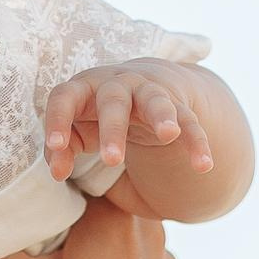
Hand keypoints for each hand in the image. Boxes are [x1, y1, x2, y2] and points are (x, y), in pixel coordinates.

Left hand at [44, 61, 212, 186]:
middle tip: (112, 160)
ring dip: (162, 116)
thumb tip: (58, 173)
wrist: (140, 85)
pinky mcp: (177, 106)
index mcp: (85, 88)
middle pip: (114, 101)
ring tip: (169, 135)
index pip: (65, 97)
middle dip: (113, 129)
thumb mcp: (77, 131)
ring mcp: (149, 93)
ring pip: (156, 101)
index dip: (58, 119)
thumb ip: (61, 151)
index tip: (55, 145)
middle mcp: (117, 85)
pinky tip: (204, 166)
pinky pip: (189, 122)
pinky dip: (197, 143)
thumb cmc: (95, 115)